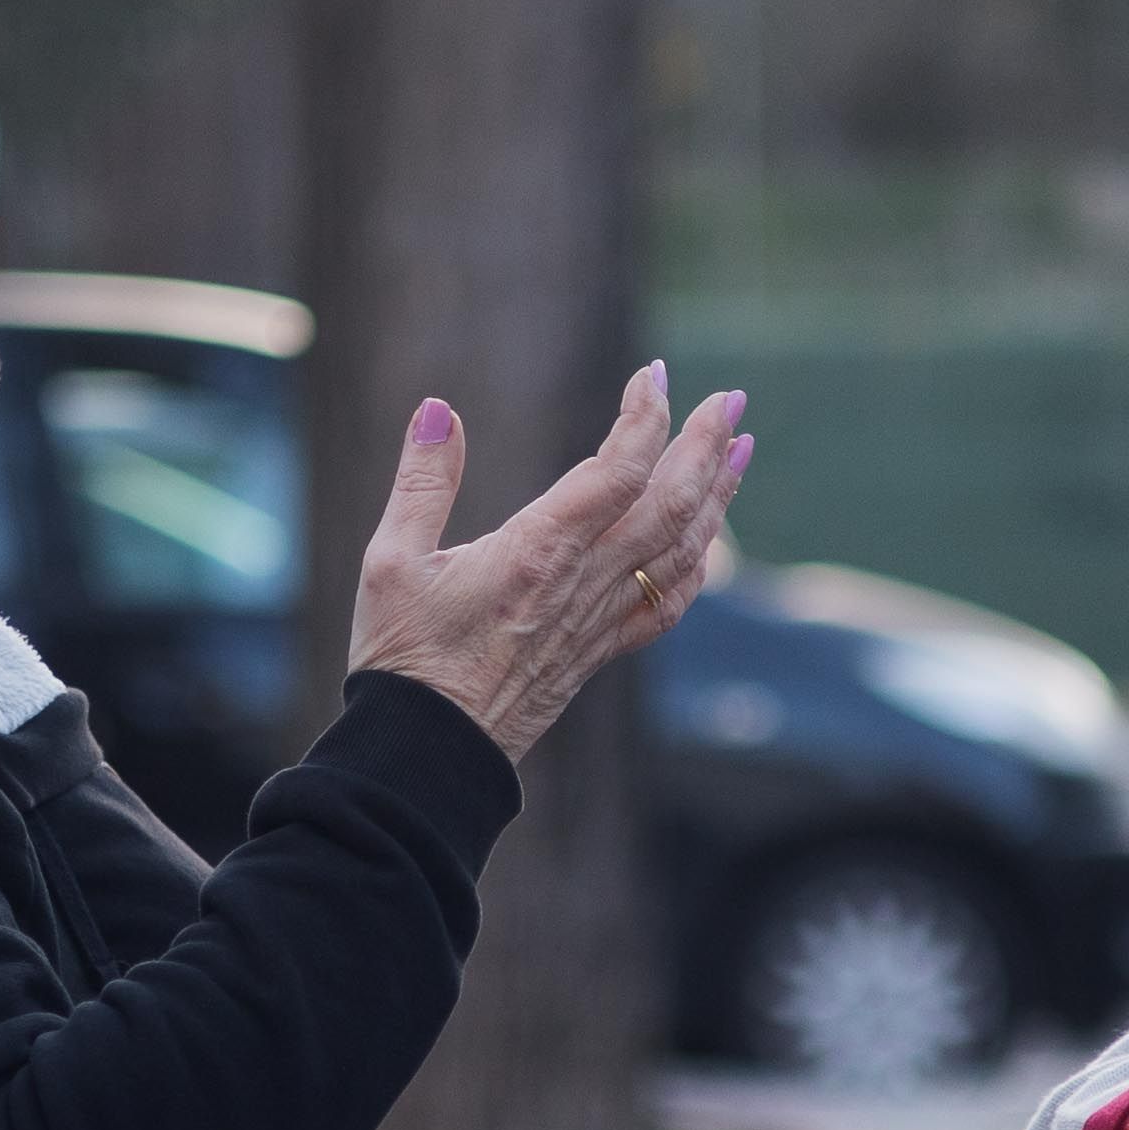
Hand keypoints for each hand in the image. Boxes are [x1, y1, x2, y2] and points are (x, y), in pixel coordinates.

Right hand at [345, 365, 751, 759]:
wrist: (428, 754)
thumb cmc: (402, 658)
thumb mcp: (390, 560)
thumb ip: (421, 481)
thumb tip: (440, 408)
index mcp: (537, 552)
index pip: (617, 469)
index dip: (645, 417)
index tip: (652, 375)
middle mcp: (582, 584)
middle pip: (669, 503)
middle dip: (705, 445)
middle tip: (731, 399)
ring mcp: (598, 621)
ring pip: (680, 551)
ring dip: (716, 496)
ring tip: (738, 449)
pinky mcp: (598, 652)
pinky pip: (667, 605)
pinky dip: (697, 565)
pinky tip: (707, 541)